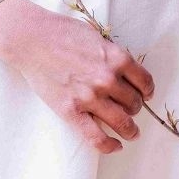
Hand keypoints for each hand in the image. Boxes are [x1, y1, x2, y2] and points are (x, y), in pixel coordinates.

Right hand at [13, 11, 154, 155]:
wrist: (31, 39)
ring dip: (130, 130)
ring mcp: (90, 97)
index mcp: (116, 58)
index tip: (145, 95)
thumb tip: (125, 72)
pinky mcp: (71, 111)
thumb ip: (112, 54)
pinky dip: (110, 146)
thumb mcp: (96, 36)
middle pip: (134, 103)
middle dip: (136, 108)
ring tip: (132, 133)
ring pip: (122, 122)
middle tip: (131, 110)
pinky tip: (116, 146)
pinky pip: (96, 138)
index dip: (147, 91)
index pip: (144, 82)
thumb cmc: (62, 32)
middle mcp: (107, 78)